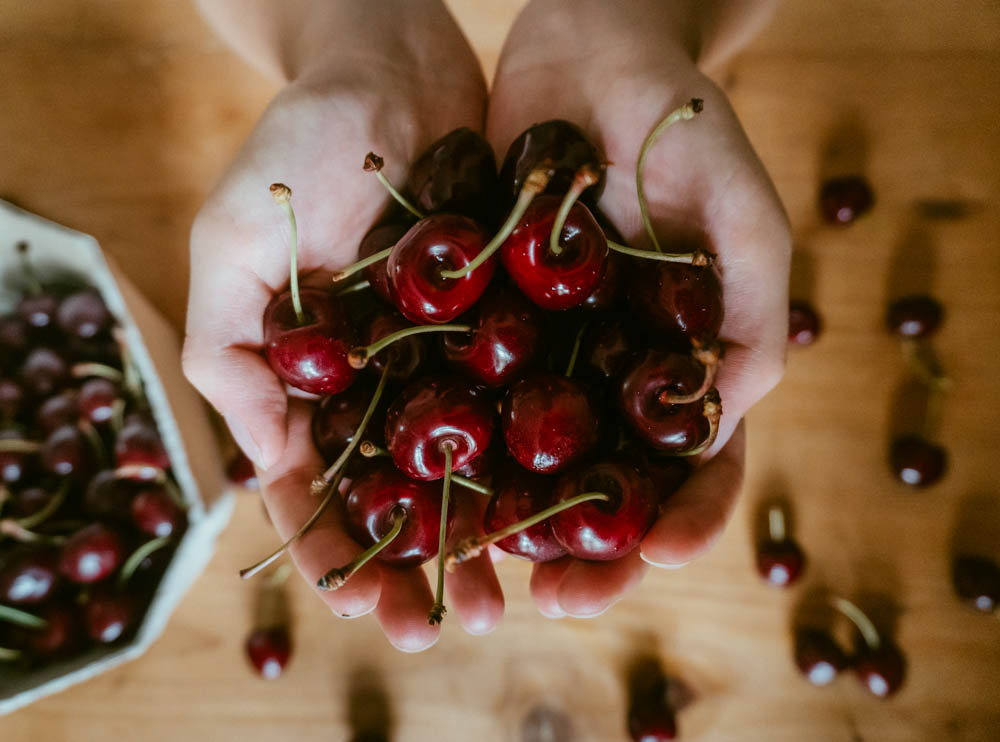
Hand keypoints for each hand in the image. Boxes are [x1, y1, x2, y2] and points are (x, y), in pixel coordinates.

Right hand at [182, 0, 502, 649]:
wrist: (393, 61)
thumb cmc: (299, 141)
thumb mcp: (234, 239)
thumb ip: (232, 349)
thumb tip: (268, 461)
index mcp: (304, 371)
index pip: (309, 481)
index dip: (331, 547)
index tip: (365, 603)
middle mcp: (374, 375)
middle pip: (391, 490)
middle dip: (414, 562)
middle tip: (448, 623)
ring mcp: (439, 352)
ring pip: (459, 463)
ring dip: (476, 533)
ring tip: (504, 594)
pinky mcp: (501, 318)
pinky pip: (515, 398)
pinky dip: (530, 455)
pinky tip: (556, 506)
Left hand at [487, 0, 789, 616]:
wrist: (587, 46)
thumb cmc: (681, 120)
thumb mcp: (739, 205)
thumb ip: (755, 309)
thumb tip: (733, 418)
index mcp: (685, 363)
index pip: (699, 467)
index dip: (685, 520)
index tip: (653, 557)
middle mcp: (613, 373)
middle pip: (608, 488)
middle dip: (589, 552)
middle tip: (557, 600)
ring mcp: (545, 353)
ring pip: (528, 460)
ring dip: (510, 524)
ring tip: (482, 571)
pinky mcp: (477, 320)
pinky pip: (458, 393)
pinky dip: (443, 445)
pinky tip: (417, 486)